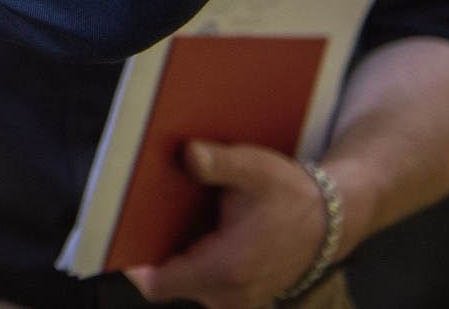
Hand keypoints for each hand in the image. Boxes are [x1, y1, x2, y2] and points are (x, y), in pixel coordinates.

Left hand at [124, 142, 329, 308]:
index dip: (131, 261)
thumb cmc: (292, 195)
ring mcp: (236, 300)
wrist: (331, 221)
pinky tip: (194, 229)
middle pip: (167, 280)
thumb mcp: (255, 170)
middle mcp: (228, 295)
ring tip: (165, 217)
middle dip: (151, 249)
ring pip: (185, 282)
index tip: (116, 233)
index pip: (157, 283)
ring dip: (174, 254)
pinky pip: (203, 282)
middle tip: (139, 213)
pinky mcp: (241, 296)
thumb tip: (188, 154)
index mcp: (226, 269)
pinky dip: (194, 260)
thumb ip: (218, 163)